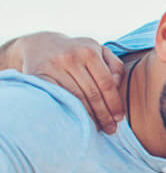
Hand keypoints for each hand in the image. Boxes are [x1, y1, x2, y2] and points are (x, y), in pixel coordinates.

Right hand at [9, 32, 124, 131]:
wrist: (40, 43)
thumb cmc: (77, 51)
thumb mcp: (98, 50)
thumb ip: (115, 65)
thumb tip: (118, 85)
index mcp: (89, 51)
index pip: (106, 83)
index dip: (114, 103)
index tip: (119, 118)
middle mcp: (71, 57)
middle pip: (92, 93)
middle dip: (104, 114)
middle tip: (111, 129)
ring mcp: (53, 67)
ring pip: (76, 98)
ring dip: (89, 116)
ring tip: (98, 128)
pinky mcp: (39, 76)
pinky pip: (59, 98)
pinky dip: (70, 111)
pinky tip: (78, 120)